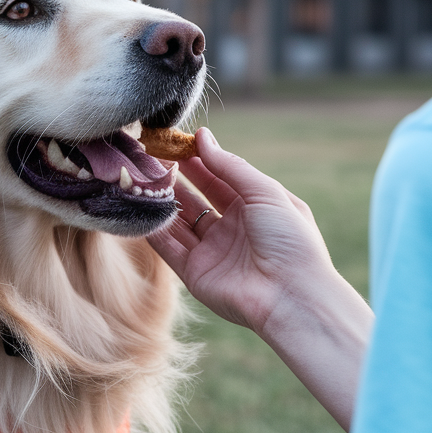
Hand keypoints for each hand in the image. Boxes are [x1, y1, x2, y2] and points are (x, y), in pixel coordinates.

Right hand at [148, 129, 372, 430]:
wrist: (291, 296)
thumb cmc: (289, 240)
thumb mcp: (265, 192)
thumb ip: (231, 166)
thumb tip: (203, 137)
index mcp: (255, 208)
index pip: (220, 178)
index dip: (199, 160)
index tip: (175, 142)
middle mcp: (232, 229)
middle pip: (197, 198)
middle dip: (177, 178)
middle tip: (153, 157)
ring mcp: (212, 252)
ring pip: (179, 221)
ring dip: (162, 201)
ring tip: (142, 178)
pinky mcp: (195, 274)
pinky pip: (169, 248)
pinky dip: (154, 229)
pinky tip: (141, 208)